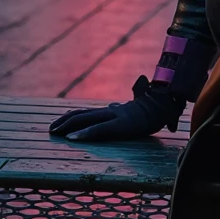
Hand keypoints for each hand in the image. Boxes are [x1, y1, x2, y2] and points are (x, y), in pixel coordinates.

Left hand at [49, 76, 185, 141]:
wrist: (169, 103)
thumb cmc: (158, 105)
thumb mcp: (143, 101)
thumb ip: (138, 92)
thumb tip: (141, 80)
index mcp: (114, 109)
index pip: (88, 111)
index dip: (72, 116)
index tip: (59, 123)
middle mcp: (112, 111)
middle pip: (83, 114)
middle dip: (64, 121)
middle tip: (50, 129)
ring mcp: (116, 117)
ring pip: (87, 120)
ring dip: (68, 126)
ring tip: (54, 133)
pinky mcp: (122, 125)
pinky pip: (100, 129)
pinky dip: (85, 133)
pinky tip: (73, 138)